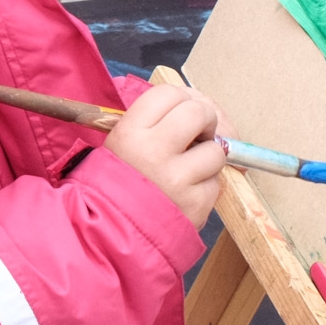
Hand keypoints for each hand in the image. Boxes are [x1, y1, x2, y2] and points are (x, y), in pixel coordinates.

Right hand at [103, 82, 228, 227]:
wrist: (108, 231)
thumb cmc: (114, 182)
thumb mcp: (119, 142)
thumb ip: (152, 120)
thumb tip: (198, 102)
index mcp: (130, 132)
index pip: (169, 93)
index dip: (181, 99)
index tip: (180, 111)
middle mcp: (153, 152)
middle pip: (199, 112)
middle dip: (205, 120)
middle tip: (198, 132)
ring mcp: (177, 180)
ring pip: (216, 150)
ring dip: (208, 157)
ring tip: (188, 169)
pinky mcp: (195, 205)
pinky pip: (215, 183)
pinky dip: (205, 186)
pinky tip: (185, 193)